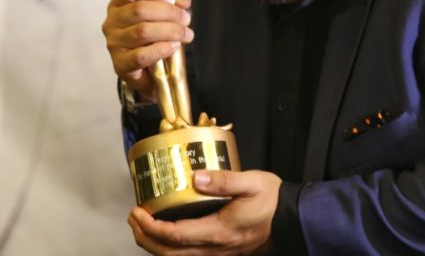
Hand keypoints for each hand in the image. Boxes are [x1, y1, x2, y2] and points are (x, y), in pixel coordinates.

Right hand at [102, 0, 193, 100]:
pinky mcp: (120, 64)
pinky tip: (173, 46)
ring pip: (142, 31)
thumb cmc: (155, 35)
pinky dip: (161, 49)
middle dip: (169, 13)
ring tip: (185, 34)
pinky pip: (141, 55)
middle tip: (185, 19)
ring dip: (170, 31)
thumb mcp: (170, 6)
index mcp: (120, 2)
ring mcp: (114, 43)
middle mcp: (113, 21)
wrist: (151, 70)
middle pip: (139, 10)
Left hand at [127, 170, 280, 255]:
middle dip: (145, 237)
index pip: (175, 235)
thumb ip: (224, 180)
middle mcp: (216, 247)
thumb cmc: (273, 201)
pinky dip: (170, 248)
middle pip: (169, 253)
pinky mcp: (221, 251)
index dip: (151, 226)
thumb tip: (197, 177)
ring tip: (142, 226)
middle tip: (133, 218)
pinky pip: (188, 255)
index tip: (138, 211)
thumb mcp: (252, 183)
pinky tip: (165, 235)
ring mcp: (218, 252)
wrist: (292, 219)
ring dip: (154, 245)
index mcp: (220, 231)